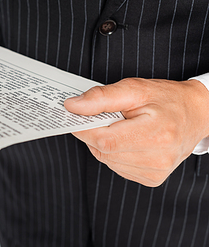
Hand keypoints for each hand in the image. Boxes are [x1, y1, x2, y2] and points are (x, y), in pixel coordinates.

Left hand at [64, 78, 208, 186]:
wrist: (197, 114)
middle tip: (100, 116)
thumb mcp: (135, 89)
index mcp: (157, 134)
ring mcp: (155, 172)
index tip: (75, 115)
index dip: (84, 128)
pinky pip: (116, 166)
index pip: (105, 140)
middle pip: (103, 151)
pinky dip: (113, 152)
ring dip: (103, 143)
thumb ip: (102, 98)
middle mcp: (158, 158)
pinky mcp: (151, 179)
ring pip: (106, 160)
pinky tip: (126, 139)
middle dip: (93, 132)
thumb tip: (73, 107)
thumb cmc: (167, 99)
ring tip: (119, 126)